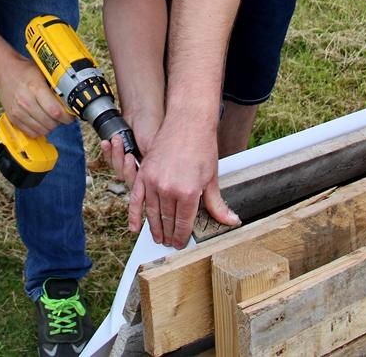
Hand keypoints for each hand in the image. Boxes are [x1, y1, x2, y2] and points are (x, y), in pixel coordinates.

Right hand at [0, 52, 71, 137]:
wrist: (2, 71)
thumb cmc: (24, 70)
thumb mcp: (43, 73)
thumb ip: (55, 87)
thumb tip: (69, 101)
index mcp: (35, 88)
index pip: (55, 111)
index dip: (67, 117)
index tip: (70, 115)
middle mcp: (25, 101)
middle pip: (50, 123)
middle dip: (60, 122)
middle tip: (61, 116)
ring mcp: (18, 111)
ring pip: (41, 130)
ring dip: (50, 127)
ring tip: (51, 118)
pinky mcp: (13, 118)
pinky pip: (31, 133)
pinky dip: (39, 130)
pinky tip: (41, 122)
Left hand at [100, 110, 159, 188]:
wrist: (139, 111)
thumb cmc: (150, 126)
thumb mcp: (153, 147)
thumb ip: (149, 167)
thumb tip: (143, 182)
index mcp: (152, 170)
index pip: (141, 184)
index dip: (133, 175)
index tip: (131, 159)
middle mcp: (140, 168)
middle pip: (127, 177)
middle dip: (123, 164)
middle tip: (126, 151)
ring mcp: (128, 161)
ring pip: (117, 169)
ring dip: (115, 154)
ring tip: (117, 139)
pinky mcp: (118, 155)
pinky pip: (109, 160)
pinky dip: (107, 151)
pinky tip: (107, 142)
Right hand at [128, 122, 238, 247]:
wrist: (188, 122)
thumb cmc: (202, 147)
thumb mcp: (212, 178)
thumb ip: (217, 204)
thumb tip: (231, 221)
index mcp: (188, 192)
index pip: (184, 223)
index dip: (182, 236)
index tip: (181, 243)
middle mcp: (169, 189)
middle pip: (167, 220)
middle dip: (169, 235)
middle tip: (169, 243)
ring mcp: (153, 181)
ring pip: (152, 212)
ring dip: (154, 228)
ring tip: (157, 237)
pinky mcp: (144, 173)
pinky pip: (136, 199)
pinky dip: (134, 214)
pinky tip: (134, 227)